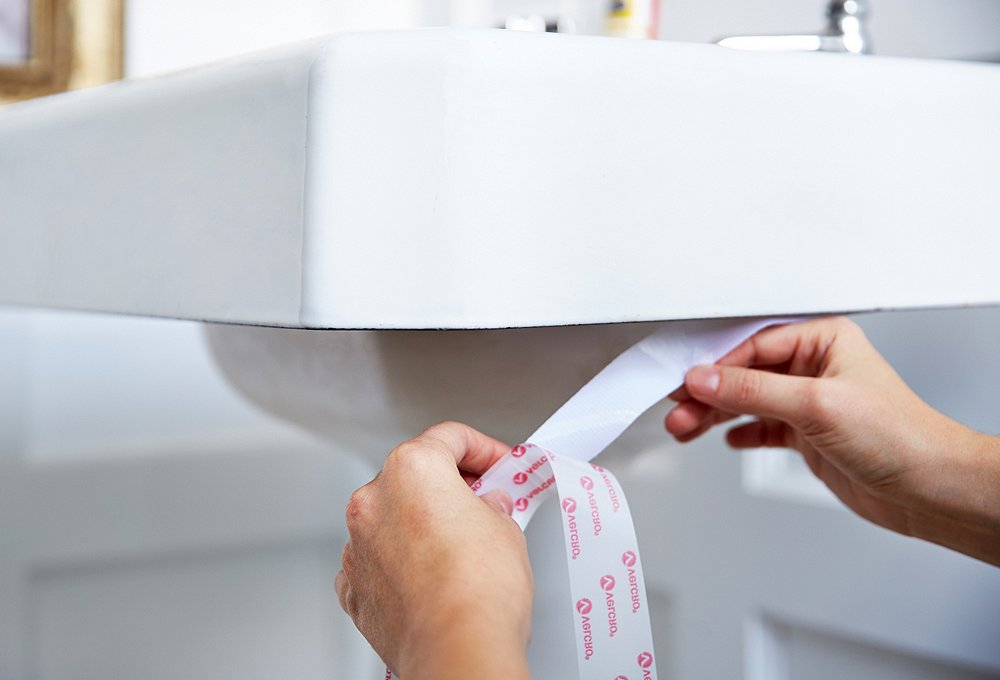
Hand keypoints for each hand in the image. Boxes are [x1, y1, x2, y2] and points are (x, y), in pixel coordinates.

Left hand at [336, 422, 533, 679]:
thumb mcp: (507, 527)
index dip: (484, 449)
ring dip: (420, 524)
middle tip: (485, 503)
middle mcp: (374, 501)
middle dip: (450, 486)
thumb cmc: (480, 589)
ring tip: (460, 546)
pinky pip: (376, 562)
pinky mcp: (354, 588)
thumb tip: (486, 509)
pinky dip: (398, 564)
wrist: (459, 648)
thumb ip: (491, 506)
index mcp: (411, 469)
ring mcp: (358, 546)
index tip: (499, 465)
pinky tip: (429, 576)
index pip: (450, 438)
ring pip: (391, 519)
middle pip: (414, 475)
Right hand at [665, 316, 999, 566]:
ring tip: (685, 427)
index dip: (715, 365)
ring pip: (748, 402)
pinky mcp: (808, 433)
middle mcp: (815, 367)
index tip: (684, 381)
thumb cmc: (899, 436)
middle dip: (709, 394)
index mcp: (823, 340)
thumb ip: (753, 392)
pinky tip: (725, 437)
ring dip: (715, 415)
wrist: (929, 489)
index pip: (753, 345)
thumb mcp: (815, 405)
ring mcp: (810, 401)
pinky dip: (741, 433)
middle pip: (745, 374)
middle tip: (678, 410)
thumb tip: (705, 380)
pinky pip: (762, 427)